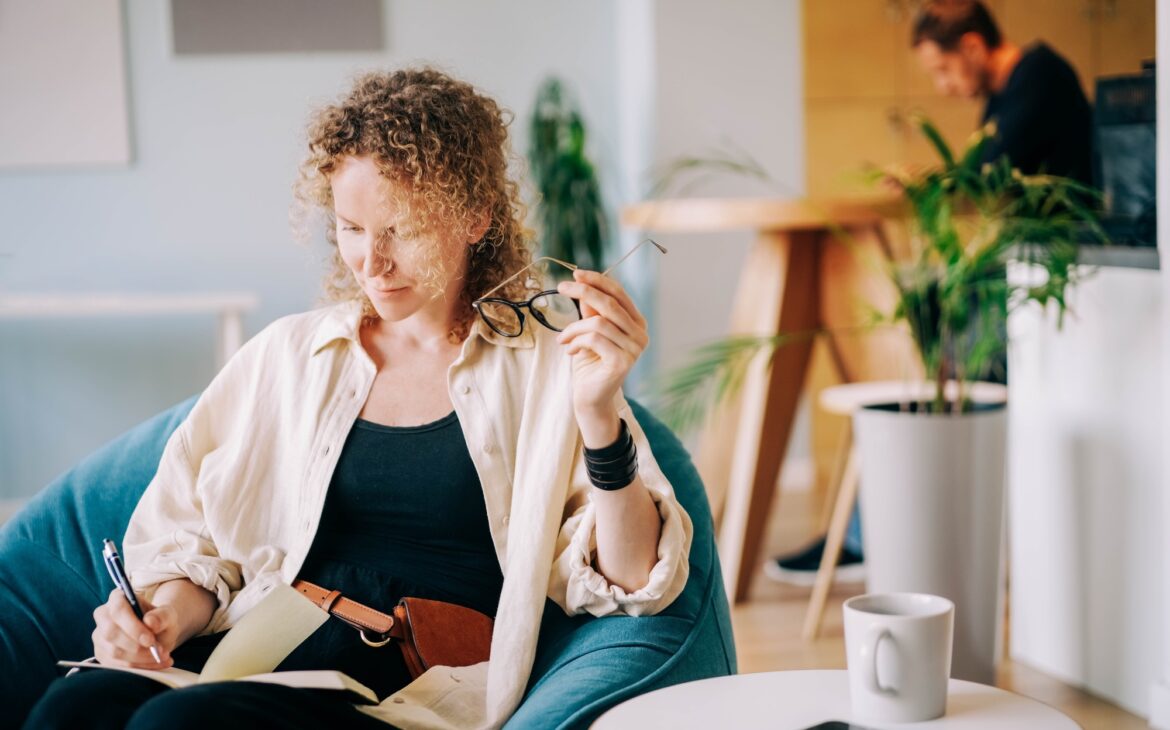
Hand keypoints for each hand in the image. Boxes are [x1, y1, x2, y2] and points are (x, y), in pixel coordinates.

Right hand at [92, 589, 177, 668]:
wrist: (156, 634)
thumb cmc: (160, 620)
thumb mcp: (168, 615)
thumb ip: (162, 616)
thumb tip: (150, 622)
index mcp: (118, 598)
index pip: (118, 610)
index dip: (133, 627)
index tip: (150, 640)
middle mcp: (103, 616)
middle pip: (110, 633)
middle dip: (136, 646)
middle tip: (158, 652)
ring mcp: (99, 636)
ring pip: (113, 652)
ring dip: (140, 659)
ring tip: (162, 658)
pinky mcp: (101, 654)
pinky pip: (115, 665)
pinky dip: (137, 668)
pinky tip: (154, 665)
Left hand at [555, 269, 648, 436]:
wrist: (590, 397)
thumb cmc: (590, 362)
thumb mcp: (589, 331)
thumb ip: (591, 310)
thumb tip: (582, 284)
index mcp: (636, 322)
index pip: (619, 293)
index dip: (597, 280)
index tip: (576, 274)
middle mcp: (641, 334)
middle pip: (610, 303)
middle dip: (583, 292)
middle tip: (561, 287)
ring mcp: (635, 349)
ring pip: (598, 322)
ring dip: (574, 328)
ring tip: (563, 339)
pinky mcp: (623, 362)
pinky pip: (594, 339)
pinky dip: (576, 342)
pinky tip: (569, 351)